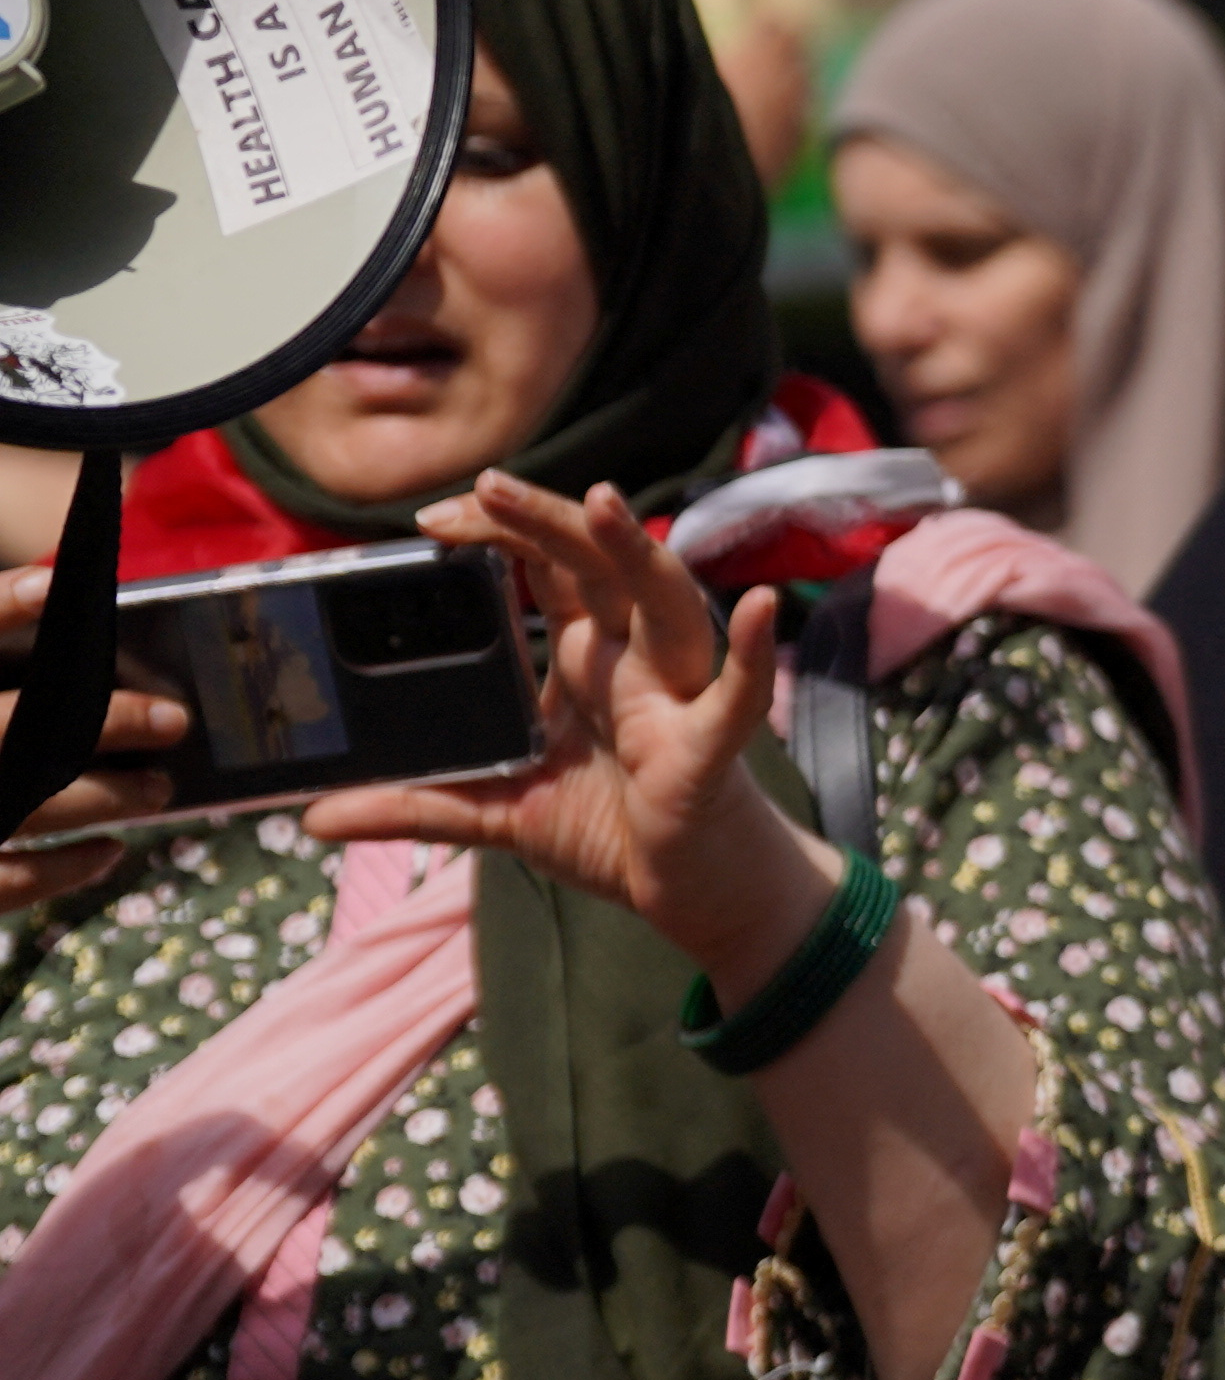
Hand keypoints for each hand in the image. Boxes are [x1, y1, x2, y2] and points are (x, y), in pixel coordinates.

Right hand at [0, 562, 183, 917]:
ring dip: (105, 798)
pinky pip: (11, 881)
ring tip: (158, 789)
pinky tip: (110, 849)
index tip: (57, 585)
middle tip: (172, 720)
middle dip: (103, 723)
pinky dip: (66, 868)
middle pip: (13, 726)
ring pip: (28, 806)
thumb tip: (64, 615)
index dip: (1, 605)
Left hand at [306, 473, 832, 992]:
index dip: (503, 533)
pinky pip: (735, 696)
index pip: (551, 568)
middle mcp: (635, 661)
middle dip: (548, 520)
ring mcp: (674, 698)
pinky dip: (751, 653)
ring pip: (666, 605)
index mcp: (588, 660)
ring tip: (605, 503)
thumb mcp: (498, 815)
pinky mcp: (707, 749)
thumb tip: (313, 819)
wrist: (697, 893)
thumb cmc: (616, 832)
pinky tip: (756, 606)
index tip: (435, 521)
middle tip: (486, 487)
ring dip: (639, 552)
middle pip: (598, 566)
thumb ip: (415, 807)